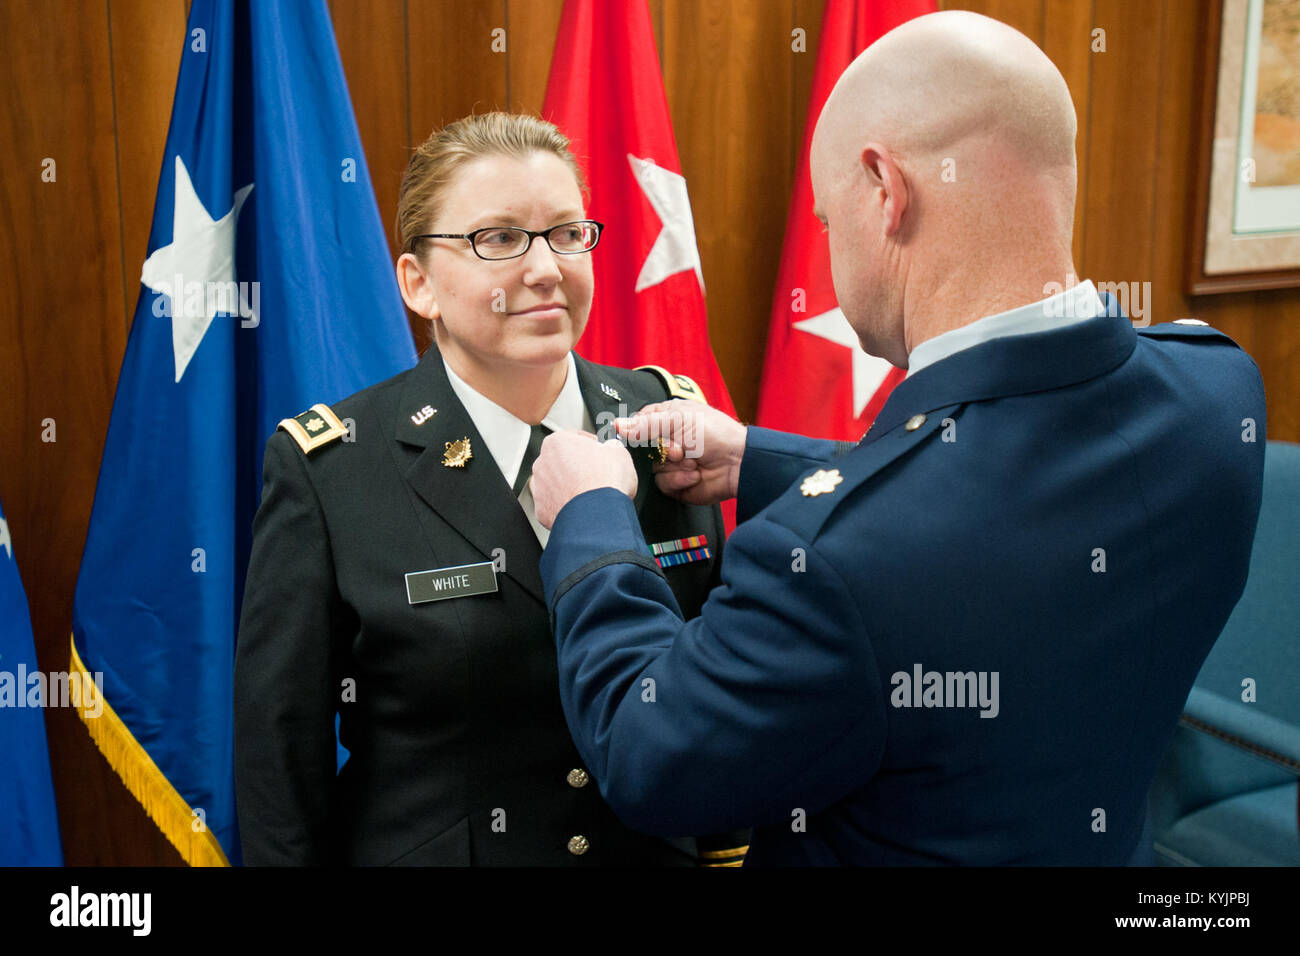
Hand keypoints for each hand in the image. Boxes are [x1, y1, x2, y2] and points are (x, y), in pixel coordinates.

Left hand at [531, 430, 637, 528]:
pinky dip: (566, 506)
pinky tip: (582, 507)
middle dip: (578, 467)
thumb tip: (612, 449)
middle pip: (562, 461)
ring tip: (590, 494)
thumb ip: (612, 447)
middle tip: (596, 474)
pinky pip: (555, 504)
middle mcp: (543, 463)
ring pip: (556, 484)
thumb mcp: (620, 453)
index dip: (591, 445)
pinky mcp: (542, 510)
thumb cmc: (606, 483)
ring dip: (570, 486)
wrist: (598, 515)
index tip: (600, 451)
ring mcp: (539, 488)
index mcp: (557, 442)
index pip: (574, 438)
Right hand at [614, 400, 746, 505]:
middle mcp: (667, 441)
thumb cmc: (714, 433)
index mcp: (667, 419)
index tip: (639, 434)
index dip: (637, 431)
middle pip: (642, 449)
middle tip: (679, 449)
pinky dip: (680, 480)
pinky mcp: (677, 483)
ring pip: (652, 469)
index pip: (638, 424)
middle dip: (663, 450)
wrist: (737, 463)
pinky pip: (663, 484)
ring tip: (693, 461)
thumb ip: (645, 424)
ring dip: (675, 466)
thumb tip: (617, 425)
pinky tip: (695, 475)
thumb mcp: (678, 420)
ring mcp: (672, 463)